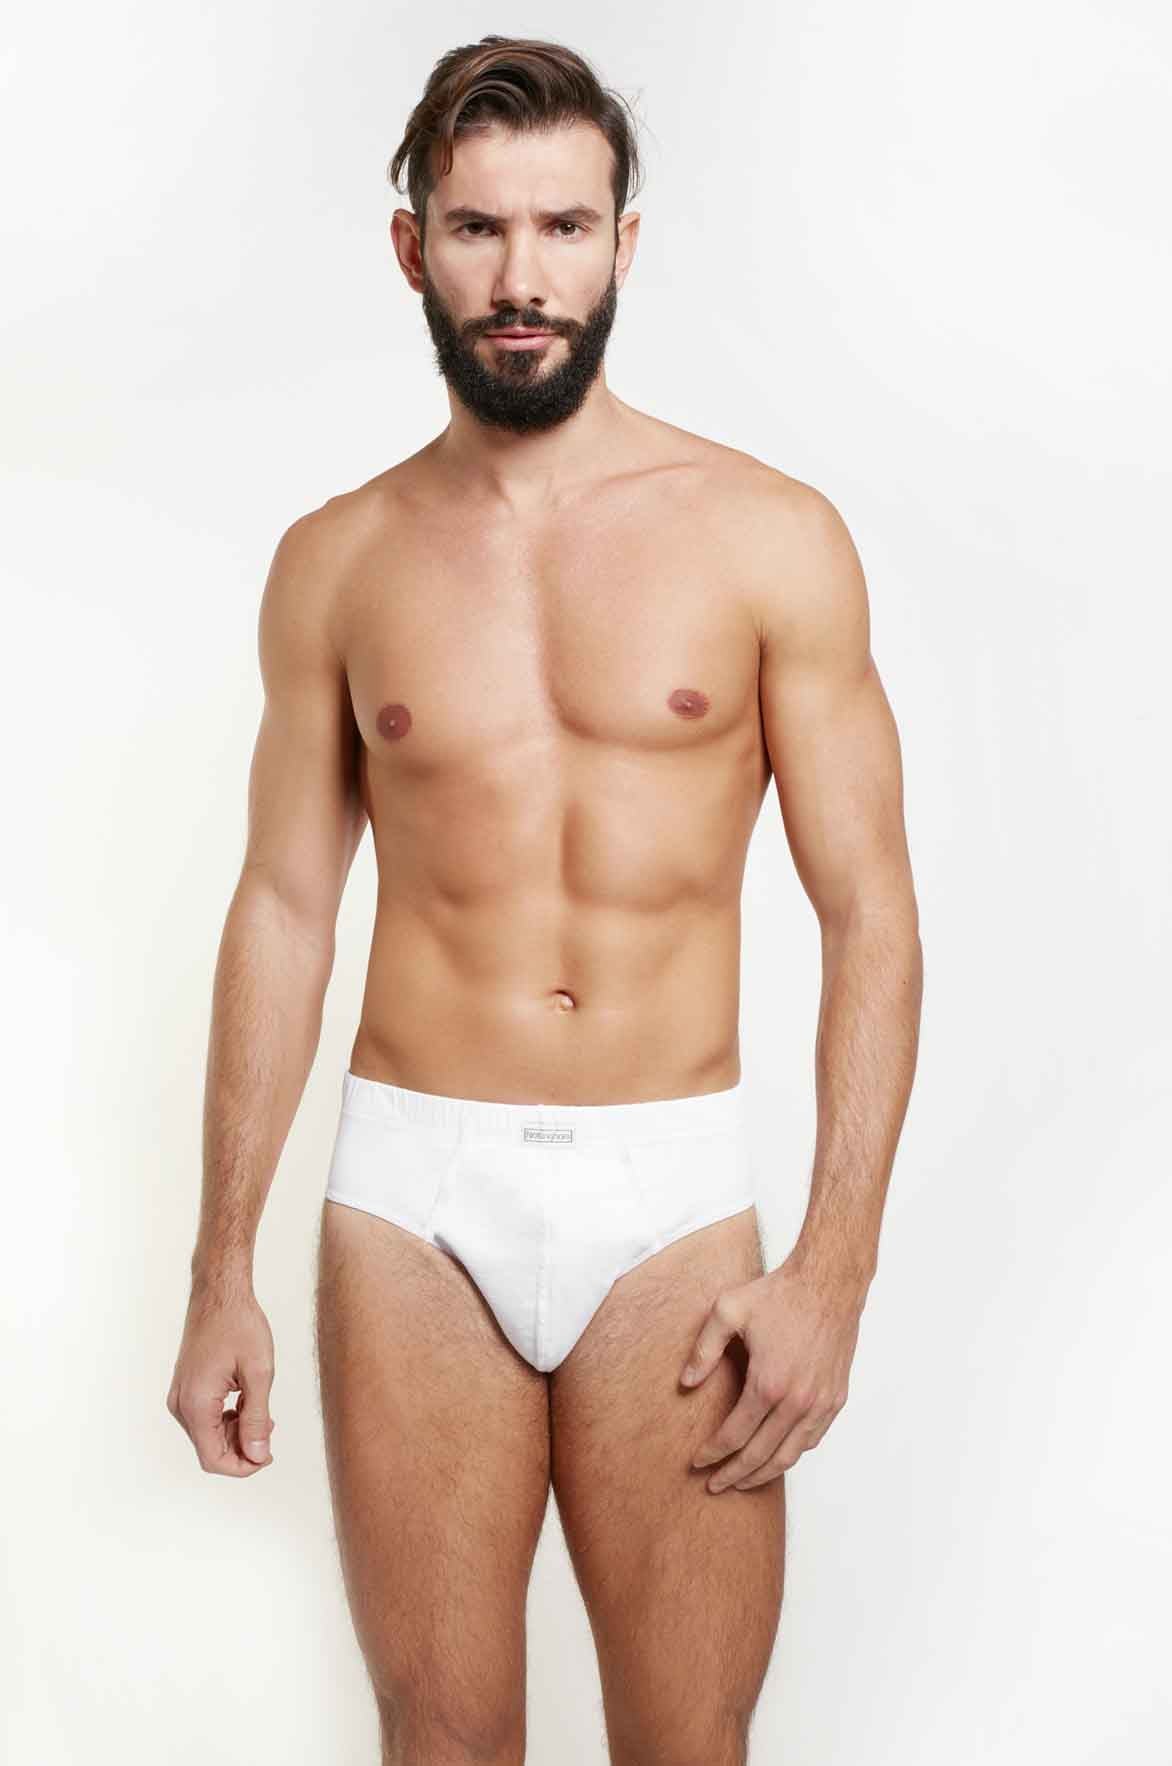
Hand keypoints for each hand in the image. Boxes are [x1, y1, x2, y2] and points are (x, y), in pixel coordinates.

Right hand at [166, 1282, 275, 1476]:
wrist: (219, 1293)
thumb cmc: (239, 1324)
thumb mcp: (258, 1372)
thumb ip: (257, 1417)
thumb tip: (258, 1455)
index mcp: (196, 1404)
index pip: (214, 1459)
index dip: (243, 1466)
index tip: (267, 1455)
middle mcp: (181, 1404)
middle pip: (210, 1450)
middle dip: (242, 1448)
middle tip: (270, 1427)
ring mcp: (180, 1396)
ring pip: (208, 1435)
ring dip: (236, 1433)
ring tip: (262, 1412)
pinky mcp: (186, 1388)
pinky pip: (205, 1418)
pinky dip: (227, 1419)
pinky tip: (246, 1402)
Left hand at [681, 1249, 864, 1491]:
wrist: (828, 1282)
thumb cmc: (779, 1294)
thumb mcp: (728, 1310)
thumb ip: (704, 1349)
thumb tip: (686, 1383)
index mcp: (768, 1383)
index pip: (734, 1435)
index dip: (713, 1454)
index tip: (697, 1463)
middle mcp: (797, 1401)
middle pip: (760, 1455)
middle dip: (734, 1475)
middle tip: (715, 1486)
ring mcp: (820, 1403)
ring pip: (790, 1455)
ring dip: (764, 1474)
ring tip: (743, 1482)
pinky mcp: (836, 1398)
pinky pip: (812, 1439)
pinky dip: (792, 1454)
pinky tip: (776, 1456)